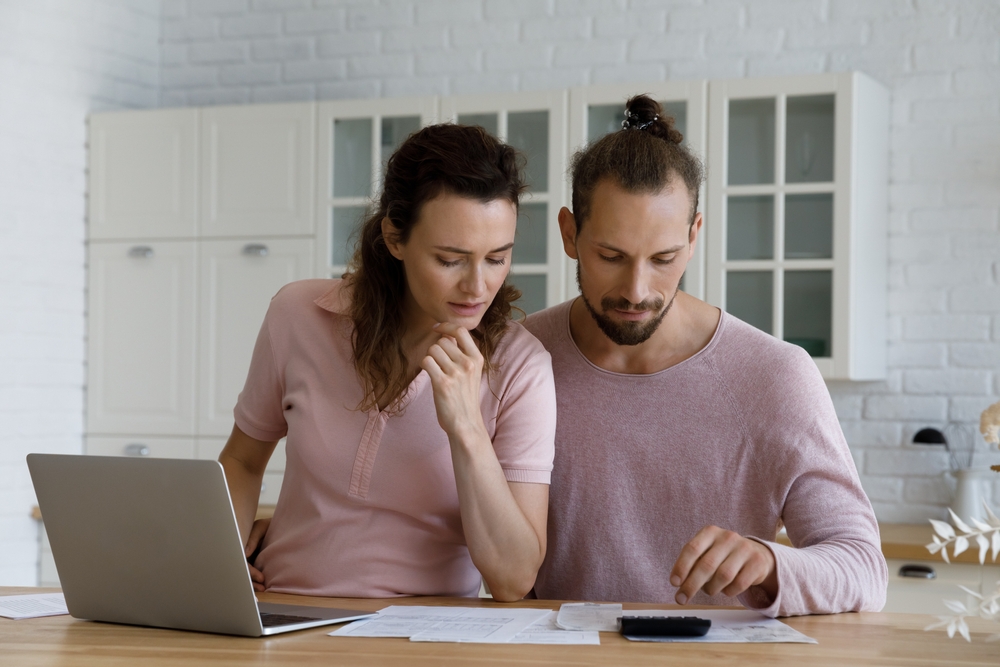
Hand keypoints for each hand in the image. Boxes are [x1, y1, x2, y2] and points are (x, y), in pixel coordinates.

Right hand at [244, 517, 270, 591]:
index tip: (261, 577)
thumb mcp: (260, 527)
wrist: (282, 524)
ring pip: (248, 574)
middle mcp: (244, 554)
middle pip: (244, 570)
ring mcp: (251, 558)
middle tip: (262, 588)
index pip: (242, 562)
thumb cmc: (269, 523)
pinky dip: (257, 579)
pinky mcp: (258, 561)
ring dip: (254, 583)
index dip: (250, 571)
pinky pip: (256, 572)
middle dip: (251, 581)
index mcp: (241, 545)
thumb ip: (253, 539)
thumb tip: (245, 554)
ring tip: (263, 589)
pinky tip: (264, 585)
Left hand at [421, 322, 486, 441]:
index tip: (437, 328)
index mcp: (477, 359)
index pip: (461, 331)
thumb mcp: (471, 372)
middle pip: (442, 341)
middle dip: (436, 349)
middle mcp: (468, 364)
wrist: (466, 424)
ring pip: (433, 350)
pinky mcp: (442, 383)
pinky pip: (426, 361)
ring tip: (436, 371)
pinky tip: (431, 375)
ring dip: (430, 358)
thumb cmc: (465, 398)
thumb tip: (447, 333)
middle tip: (439, 363)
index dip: (446, 326)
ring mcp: (456, 373)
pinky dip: (425, 366)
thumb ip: (461, 353)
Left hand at [670, 525, 776, 603]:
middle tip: (681, 598)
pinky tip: (726, 588)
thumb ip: (694, 564)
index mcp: (710, 532)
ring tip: (709, 590)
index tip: (674, 583)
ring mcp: (744, 549)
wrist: (757, 554)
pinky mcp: (757, 563)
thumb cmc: (724, 555)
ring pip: (723, 576)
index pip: (692, 549)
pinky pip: (738, 584)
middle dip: (691, 585)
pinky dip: (728, 591)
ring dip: (711, 588)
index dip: (681, 566)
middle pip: (706, 565)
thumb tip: (679, 583)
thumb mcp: (708, 552)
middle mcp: (728, 537)